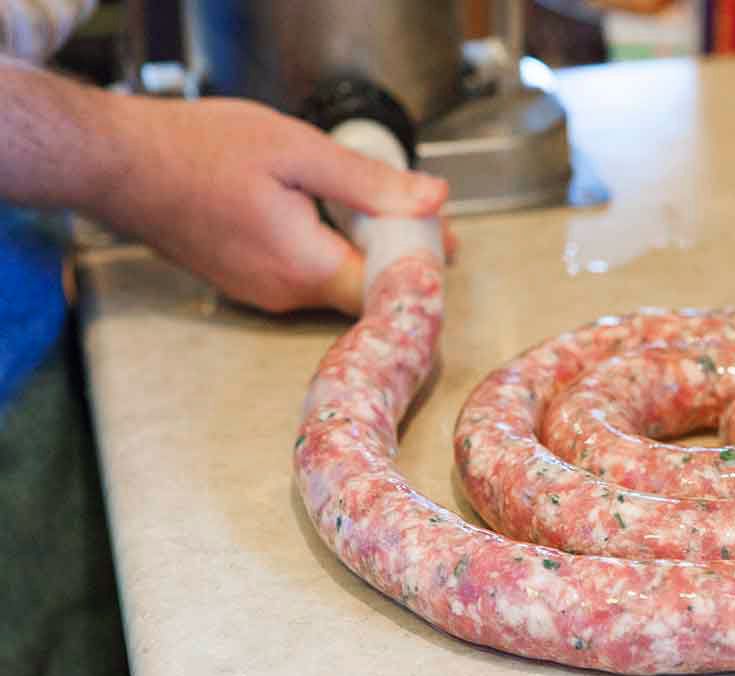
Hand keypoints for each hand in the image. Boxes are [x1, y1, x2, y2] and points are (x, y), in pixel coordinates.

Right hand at [96, 95, 454, 314]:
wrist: (119, 164)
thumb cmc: (197, 151)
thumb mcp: (297, 152)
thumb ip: (370, 184)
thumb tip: (432, 200)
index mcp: (304, 266)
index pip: (387, 289)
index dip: (421, 267)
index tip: (444, 241)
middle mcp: (285, 295)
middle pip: (364, 292)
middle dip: (399, 260)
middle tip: (426, 222)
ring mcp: (262, 294)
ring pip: (336, 287)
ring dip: (365, 256)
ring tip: (387, 216)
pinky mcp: (247, 283)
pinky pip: (306, 279)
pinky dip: (332, 255)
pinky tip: (336, 222)